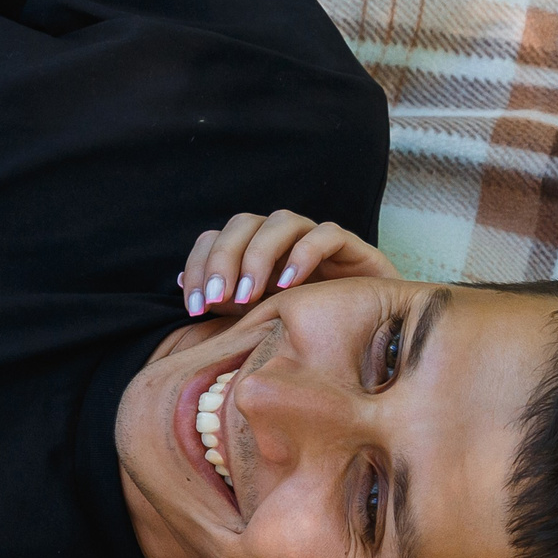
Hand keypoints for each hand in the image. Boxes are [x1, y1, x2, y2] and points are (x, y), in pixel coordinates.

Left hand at [179, 209, 397, 316]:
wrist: (371, 336)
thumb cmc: (310, 328)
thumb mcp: (260, 320)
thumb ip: (226, 303)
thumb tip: (187, 284)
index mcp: (254, 252)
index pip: (216, 239)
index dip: (200, 266)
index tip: (195, 307)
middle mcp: (282, 239)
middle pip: (243, 223)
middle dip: (224, 260)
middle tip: (219, 300)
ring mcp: (315, 238)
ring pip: (281, 221)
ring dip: (258, 256)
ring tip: (249, 296)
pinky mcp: (350, 247)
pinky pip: (326, 234)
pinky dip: (304, 254)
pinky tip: (288, 285)